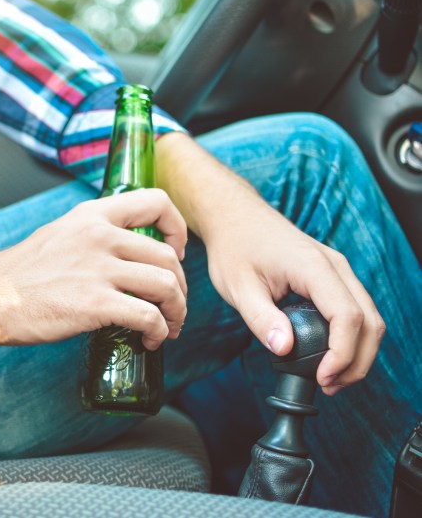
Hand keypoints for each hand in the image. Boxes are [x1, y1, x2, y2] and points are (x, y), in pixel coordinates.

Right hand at [0, 188, 186, 364]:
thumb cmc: (21, 273)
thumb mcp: (59, 234)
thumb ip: (93, 235)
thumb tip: (125, 255)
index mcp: (92, 215)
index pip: (156, 201)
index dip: (177, 229)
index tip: (175, 253)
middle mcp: (99, 236)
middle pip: (168, 256)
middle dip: (181, 287)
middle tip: (174, 306)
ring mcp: (98, 269)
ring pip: (167, 286)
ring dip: (177, 311)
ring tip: (168, 326)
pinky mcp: (95, 303)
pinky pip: (149, 316)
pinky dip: (159, 331)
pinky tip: (149, 340)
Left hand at [203, 202, 384, 395]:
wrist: (236, 218)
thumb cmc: (235, 247)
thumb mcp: (237, 286)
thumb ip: (261, 318)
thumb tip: (283, 348)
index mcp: (314, 267)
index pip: (347, 316)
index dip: (342, 354)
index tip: (323, 377)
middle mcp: (335, 266)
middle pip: (370, 321)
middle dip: (357, 361)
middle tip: (330, 386)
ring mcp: (338, 270)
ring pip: (369, 317)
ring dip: (358, 352)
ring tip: (331, 378)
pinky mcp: (333, 276)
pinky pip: (355, 309)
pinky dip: (351, 337)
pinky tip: (329, 356)